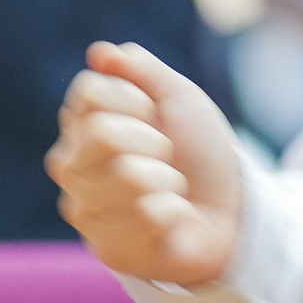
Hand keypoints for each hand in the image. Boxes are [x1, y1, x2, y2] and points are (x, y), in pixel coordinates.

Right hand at [47, 41, 240, 286]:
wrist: (230, 208)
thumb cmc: (199, 152)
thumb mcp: (178, 97)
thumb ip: (140, 70)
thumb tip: (98, 53)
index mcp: (82, 126)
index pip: (89, 93)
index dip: (135, 100)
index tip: (155, 116)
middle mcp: (71, 167)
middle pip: (102, 134)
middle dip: (154, 141)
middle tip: (167, 157)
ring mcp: (84, 210)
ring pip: (126, 176)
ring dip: (167, 179)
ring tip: (170, 190)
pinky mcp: (106, 249)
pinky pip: (146, 215)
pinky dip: (174, 211)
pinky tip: (171, 219)